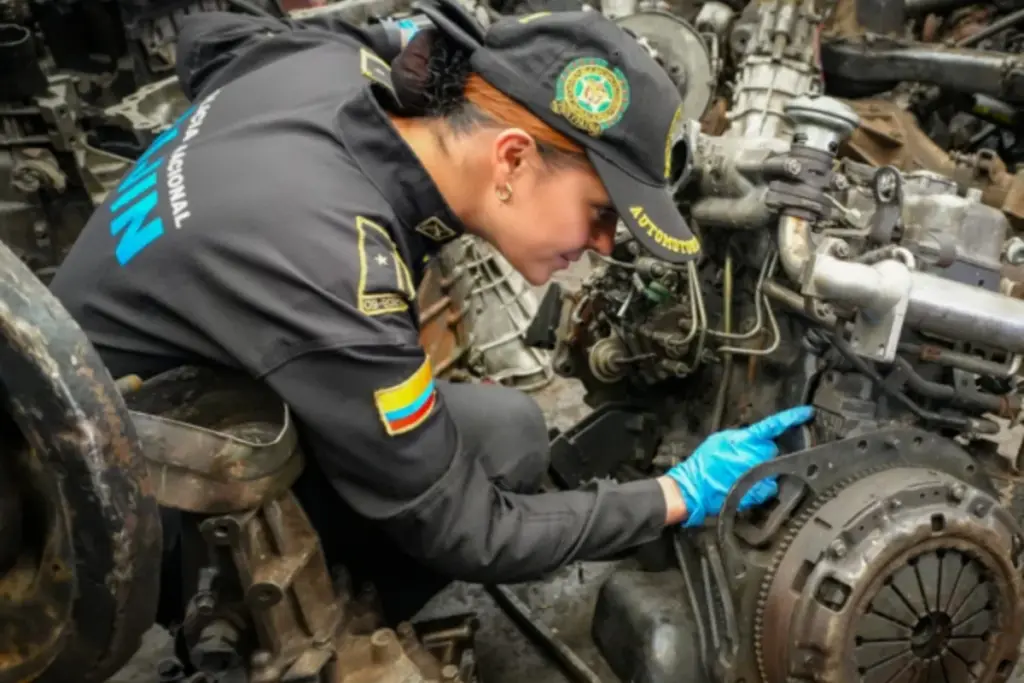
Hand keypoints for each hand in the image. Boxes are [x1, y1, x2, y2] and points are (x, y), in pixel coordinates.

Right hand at [666, 406, 814, 527]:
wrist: (695, 488)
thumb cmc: (703, 464)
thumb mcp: (719, 440)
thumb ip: (740, 437)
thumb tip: (753, 437)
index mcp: (745, 440)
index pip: (773, 425)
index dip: (791, 418)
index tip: (806, 412)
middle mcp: (755, 457)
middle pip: (773, 449)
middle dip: (764, 451)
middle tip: (745, 457)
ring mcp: (758, 475)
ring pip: (773, 467)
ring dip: (763, 468)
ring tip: (743, 472)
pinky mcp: (759, 492)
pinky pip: (770, 485)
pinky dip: (763, 485)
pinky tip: (749, 484)